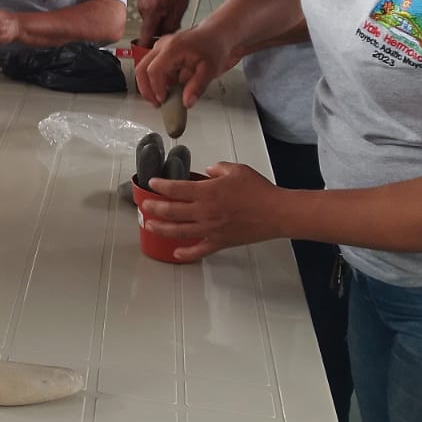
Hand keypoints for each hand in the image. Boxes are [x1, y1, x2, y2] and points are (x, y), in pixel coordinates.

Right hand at [134, 25, 235, 109]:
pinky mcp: (161, 52)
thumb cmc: (214, 46)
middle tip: (156, 103)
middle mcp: (162, 46)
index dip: (156, 88)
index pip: (154, 71)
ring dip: (149, 85)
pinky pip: (151, 68)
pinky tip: (169, 88)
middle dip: (146, 90)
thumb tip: (187, 102)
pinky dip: (156, 81)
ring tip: (162, 98)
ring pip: (143, 69)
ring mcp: (160, 48)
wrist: (217, 34)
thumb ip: (197, 87)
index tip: (163, 100)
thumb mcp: (210, 70)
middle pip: (141, 69)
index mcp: (172, 48)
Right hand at [136, 0, 189, 45]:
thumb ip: (171, 27)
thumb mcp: (179, 11)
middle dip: (159, 30)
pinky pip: (148, 12)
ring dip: (159, 19)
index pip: (144, 38)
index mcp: (150, 13)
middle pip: (149, 29)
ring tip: (170, 9)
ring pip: (150, 20)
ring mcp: (140, 3)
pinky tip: (165, 4)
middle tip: (172, 22)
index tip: (146, 57)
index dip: (146, 49)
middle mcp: (142, 9)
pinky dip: (156, 12)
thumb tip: (166, 38)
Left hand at [139, 162, 285, 259]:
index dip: (160, 186)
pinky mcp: (220, 241)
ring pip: (179, 231)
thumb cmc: (259, 191)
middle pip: (171, 211)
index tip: (152, 184)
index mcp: (207, 192)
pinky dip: (186, 253)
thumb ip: (219, 169)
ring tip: (150, 225)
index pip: (175, 189)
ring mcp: (210, 229)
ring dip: (161, 229)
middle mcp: (204, 211)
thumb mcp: (237, 170)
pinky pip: (199, 250)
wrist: (276, 213)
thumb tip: (209, 171)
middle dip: (154, 208)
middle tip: (145, 206)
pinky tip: (176, 253)